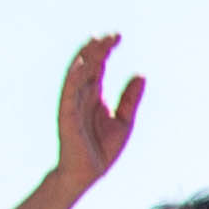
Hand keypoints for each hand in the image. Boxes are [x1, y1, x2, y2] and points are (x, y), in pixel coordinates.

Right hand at [55, 34, 144, 193]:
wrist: (87, 174)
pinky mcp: (67, 115)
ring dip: (85, 58)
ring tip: (96, 42)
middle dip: (97, 49)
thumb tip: (141, 75)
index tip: (117, 36)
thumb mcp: (124, 121)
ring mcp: (73, 104)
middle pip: (88, 65)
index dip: (106, 50)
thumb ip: (130, 99)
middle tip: (110, 35)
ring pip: (77, 75)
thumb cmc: (102, 149)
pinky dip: (74, 78)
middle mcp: (81, 96)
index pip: (98, 66)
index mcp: (94, 95)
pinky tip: (82, 64)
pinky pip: (69, 93)